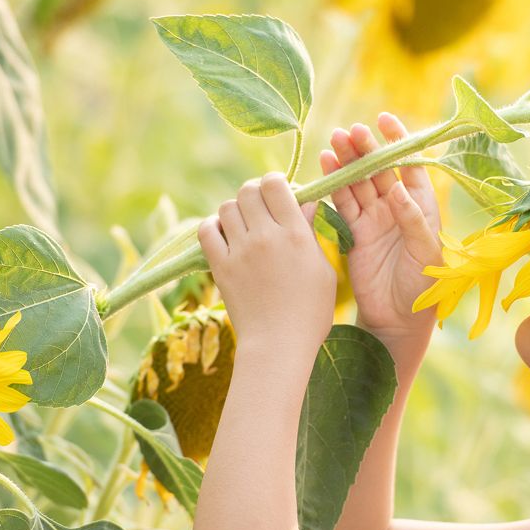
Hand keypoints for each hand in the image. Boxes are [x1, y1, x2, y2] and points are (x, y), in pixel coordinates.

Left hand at [198, 171, 336, 357]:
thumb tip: (306, 202)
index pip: (276, 184)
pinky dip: (213, 226)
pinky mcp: (220, 267)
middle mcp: (266, 236)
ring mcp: (240, 251)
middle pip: (248, 190)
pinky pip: (206, 230)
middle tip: (261, 210)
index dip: (275, 183)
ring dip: (235, 210)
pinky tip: (225, 236)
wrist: (278, 345)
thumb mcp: (322, 270)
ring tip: (244, 226)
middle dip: (255, 194)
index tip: (279, 195)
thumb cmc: (310, 312)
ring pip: (227, 207)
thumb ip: (311, 233)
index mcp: (295, 234)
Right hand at [320, 113, 443, 346]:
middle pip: (380, 170)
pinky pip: (344, 204)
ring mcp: (375, 218)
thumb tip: (398, 190)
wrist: (399, 319)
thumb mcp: (425, 251)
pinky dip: (335, 186)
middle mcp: (398, 207)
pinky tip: (326, 167)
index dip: (398, 141)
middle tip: (351, 132)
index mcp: (422, 206)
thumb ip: (412, 219)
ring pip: (359, 183)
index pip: (410, 165)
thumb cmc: (423, 286)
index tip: (384, 120)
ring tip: (334, 143)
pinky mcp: (356, 232)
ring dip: (347, 163)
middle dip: (365, 149)